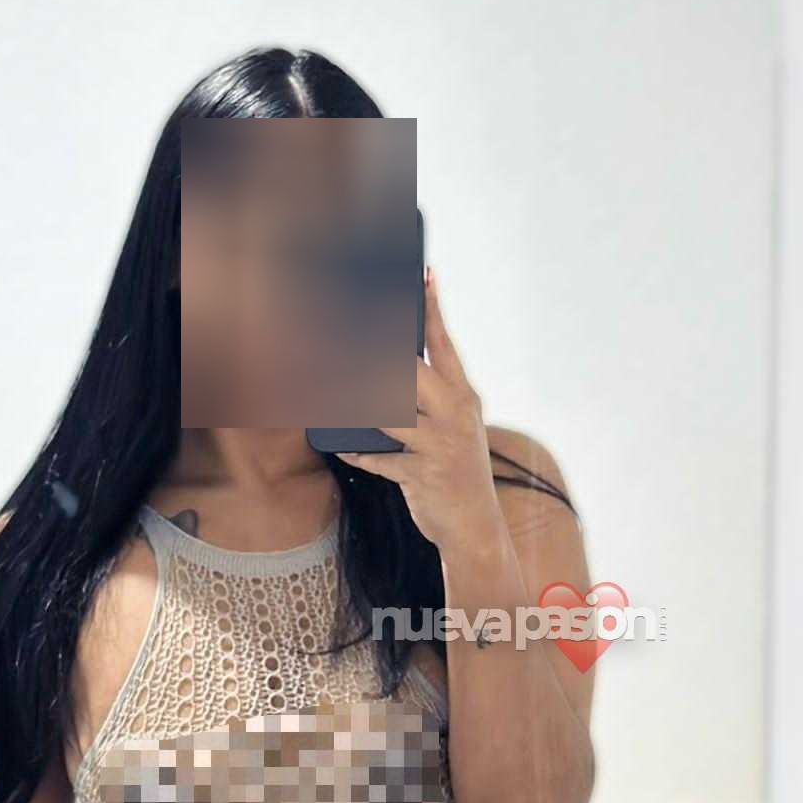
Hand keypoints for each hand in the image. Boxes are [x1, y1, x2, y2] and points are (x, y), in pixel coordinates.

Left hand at [339, 270, 504, 558]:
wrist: (476, 527)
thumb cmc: (454, 470)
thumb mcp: (452, 428)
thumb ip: (427, 398)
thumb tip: (380, 371)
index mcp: (463, 396)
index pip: (444, 343)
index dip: (432, 308)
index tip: (423, 274)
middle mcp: (456, 413)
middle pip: (408, 370)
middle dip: (370, 352)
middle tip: (336, 333)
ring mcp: (442, 444)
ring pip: (389, 411)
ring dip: (353, 402)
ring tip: (326, 390)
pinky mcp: (425, 474)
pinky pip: (381, 458)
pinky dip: (360, 452)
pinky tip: (343, 447)